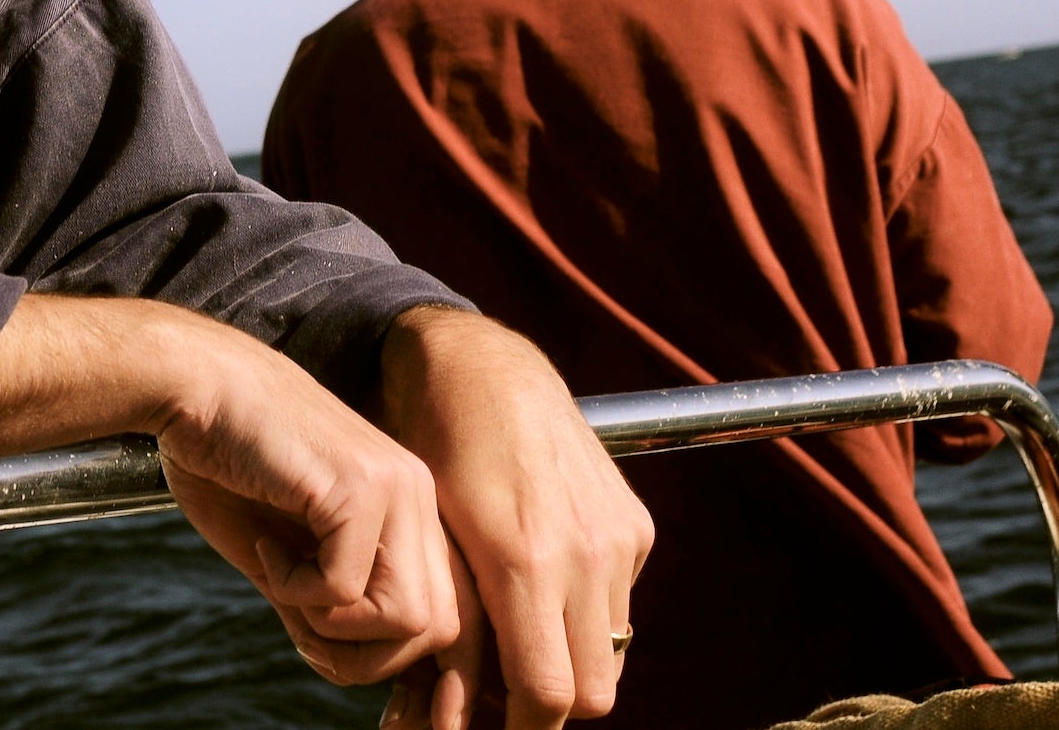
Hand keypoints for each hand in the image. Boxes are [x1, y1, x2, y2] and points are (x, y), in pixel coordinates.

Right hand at [0, 295, 460, 682]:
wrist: (189, 388)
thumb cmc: (225, 463)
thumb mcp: (287, 552)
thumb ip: (331, 601)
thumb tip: (358, 669)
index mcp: (408, 509)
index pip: (444, 616)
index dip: (386, 655)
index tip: (315, 640)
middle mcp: (417, 496)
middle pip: (439, 630)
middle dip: (363, 654)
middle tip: (298, 620)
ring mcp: (396, 488)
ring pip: (411, 619)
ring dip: (335, 627)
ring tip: (284, 580)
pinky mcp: (358, 486)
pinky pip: (346, 590)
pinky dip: (295, 590)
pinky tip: (264, 545)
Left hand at [375, 309, 652, 729]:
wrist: (481, 364)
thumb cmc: (428, 447)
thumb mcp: (425, 537)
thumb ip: (452, 624)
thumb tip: (444, 709)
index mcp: (524, 560)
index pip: (547, 694)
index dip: (520, 727)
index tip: (486, 725)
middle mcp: (585, 552)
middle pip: (592, 692)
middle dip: (548, 707)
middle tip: (500, 698)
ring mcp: (617, 537)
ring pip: (611, 653)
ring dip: (570, 664)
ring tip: (516, 650)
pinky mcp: (633, 523)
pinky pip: (620, 604)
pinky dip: (586, 617)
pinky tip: (540, 597)